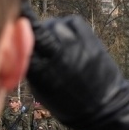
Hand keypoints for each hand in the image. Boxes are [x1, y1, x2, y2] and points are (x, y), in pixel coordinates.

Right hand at [23, 6, 128, 129]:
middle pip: (38, 30)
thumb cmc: (70, 103)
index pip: (23, 43)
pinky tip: (70, 37)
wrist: (105, 107)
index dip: (23, 38)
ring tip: (59, 43)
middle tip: (42, 41)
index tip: (25, 37)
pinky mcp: (91, 40)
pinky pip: (74, 22)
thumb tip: (25, 46)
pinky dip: (69, 26)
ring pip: (56, 24)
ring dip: (54, 30)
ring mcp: (75, 45)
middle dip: (37, 33)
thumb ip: (32, 66)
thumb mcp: (41, 90)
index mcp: (40, 69)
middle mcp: (56, 53)